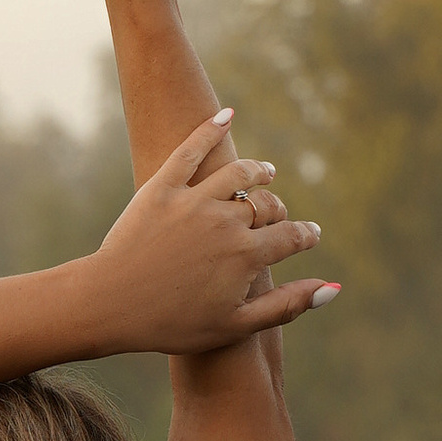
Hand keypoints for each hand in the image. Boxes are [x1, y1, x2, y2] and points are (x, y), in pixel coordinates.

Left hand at [87, 111, 333, 353]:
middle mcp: (225, 221)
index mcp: (246, 256)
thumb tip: (333, 286)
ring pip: (238, 174)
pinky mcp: (160, 187)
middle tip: (278, 215)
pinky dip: (210, 129)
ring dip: (258, 171)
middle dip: (279, 211)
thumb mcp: (235, 325)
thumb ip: (287, 305)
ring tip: (265, 172)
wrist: (108, 305)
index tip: (311, 235)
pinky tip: (226, 115)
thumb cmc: (171, 325)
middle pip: (267, 205)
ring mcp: (193, 201)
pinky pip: (190, 150)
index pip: (292, 237)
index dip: (306, 236)